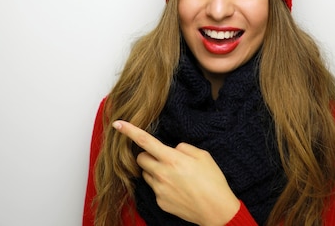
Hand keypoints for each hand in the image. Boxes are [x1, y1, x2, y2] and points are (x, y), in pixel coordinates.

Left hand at [113, 120, 239, 225]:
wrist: (217, 210)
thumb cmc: (213, 181)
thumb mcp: (203, 156)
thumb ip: (183, 148)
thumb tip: (172, 149)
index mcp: (172, 159)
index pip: (145, 141)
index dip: (129, 130)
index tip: (117, 124)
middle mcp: (162, 174)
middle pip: (140, 159)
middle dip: (147, 155)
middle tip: (162, 158)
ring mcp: (159, 190)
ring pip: (146, 174)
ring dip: (155, 171)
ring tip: (174, 176)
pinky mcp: (160, 202)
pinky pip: (155, 189)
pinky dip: (162, 186)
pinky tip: (178, 189)